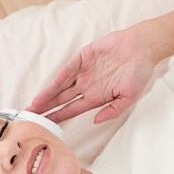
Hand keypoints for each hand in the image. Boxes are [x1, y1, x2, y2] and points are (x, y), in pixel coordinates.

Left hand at [27, 28, 154, 123]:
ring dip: (48, 95)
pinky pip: (69, 68)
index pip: (72, 110)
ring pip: (61, 86)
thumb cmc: (139, 73)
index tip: (46, 125)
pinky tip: (51, 86)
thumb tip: (96, 121)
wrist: (142, 48)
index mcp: (96, 98)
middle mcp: (87, 86)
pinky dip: (61, 77)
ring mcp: (84, 72)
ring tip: (34, 105)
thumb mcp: (129, 97)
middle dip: (46, 109)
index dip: (59, 118)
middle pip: (62, 100)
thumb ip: (113, 111)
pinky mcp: (84, 57)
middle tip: (31, 117)